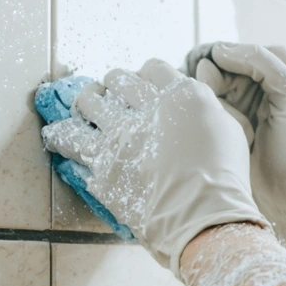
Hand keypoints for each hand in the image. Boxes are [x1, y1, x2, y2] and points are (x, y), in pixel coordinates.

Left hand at [42, 59, 267, 275]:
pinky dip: (61, 136)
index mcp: (182, 96)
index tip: (144, 88)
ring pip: (87, 101)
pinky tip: (57, 136)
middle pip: (117, 79)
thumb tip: (189, 98)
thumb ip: (204, 107)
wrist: (204, 217)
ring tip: (85, 109)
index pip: (153, 69)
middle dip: (114, 86)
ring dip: (85, 102)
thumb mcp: (228, 129)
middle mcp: (147, 109)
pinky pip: (70, 141)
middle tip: (114, 98)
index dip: (146, 77)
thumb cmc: (225, 178)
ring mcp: (120, 136)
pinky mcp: (102, 165)